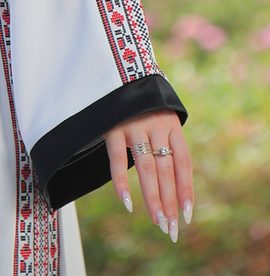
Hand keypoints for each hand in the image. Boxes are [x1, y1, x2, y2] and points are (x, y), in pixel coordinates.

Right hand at [104, 110, 192, 242]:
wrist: (120, 70)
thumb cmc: (143, 101)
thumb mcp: (161, 116)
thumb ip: (166, 141)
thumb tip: (174, 182)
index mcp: (172, 125)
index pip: (183, 163)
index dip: (186, 189)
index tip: (186, 216)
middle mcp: (156, 126)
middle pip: (166, 170)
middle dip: (170, 202)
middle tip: (171, 228)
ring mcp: (134, 126)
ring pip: (146, 168)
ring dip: (153, 197)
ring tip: (158, 221)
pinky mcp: (113, 127)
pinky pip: (118, 159)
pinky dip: (121, 181)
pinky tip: (127, 202)